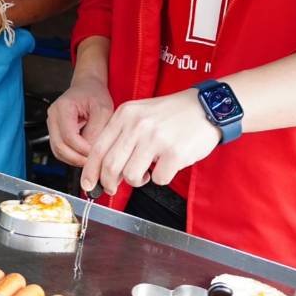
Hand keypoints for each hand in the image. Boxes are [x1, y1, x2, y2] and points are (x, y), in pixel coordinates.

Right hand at [47, 75, 113, 166]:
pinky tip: (83, 155)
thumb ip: (97, 130)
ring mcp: (52, 124)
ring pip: (57, 151)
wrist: (88, 87)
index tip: (96, 153)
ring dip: (73, 159)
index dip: (82, 149)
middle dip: (77, 158)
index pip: (69, 136)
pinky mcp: (55, 131)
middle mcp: (53, 116)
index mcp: (63, 107)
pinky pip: (59, 149)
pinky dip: (71, 156)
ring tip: (89, 159)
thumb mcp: (103, 109)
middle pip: (59, 146)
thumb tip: (92, 151)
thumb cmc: (94, 94)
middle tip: (93, 162)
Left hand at [81, 89, 221, 194]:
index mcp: (125, 115)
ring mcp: (156, 139)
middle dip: (108, 183)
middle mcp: (138, 125)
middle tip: (113, 188)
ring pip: (131, 176)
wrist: (207, 106)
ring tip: (147, 171)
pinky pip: (158, 179)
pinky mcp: (175, 153)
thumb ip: (122, 136)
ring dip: (137, 180)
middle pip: (110, 166)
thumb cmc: (172, 114)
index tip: (88, 184)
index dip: (90, 171)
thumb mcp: (140, 114)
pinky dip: (161, 178)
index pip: (97, 148)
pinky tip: (167, 165)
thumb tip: (104, 168)